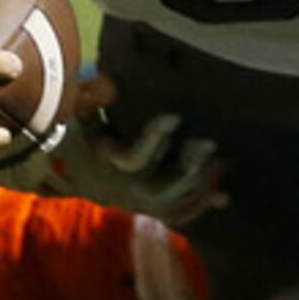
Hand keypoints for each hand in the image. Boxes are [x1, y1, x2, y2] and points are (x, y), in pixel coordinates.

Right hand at [21, 104, 225, 226]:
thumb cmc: (81, 135)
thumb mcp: (76, 114)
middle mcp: (126, 189)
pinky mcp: (152, 210)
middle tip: (209, 145)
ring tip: (222, 164)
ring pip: (174, 202)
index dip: (155, 138)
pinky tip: (222, 197)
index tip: (174, 117)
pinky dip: (200, 207)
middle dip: (188, 167)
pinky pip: (178, 216)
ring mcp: (140, 203)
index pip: (134, 157)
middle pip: (162, 186)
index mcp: (109, 164)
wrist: (76, 175)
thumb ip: (89, 97)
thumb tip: (110, 83)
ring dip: (200, 186)